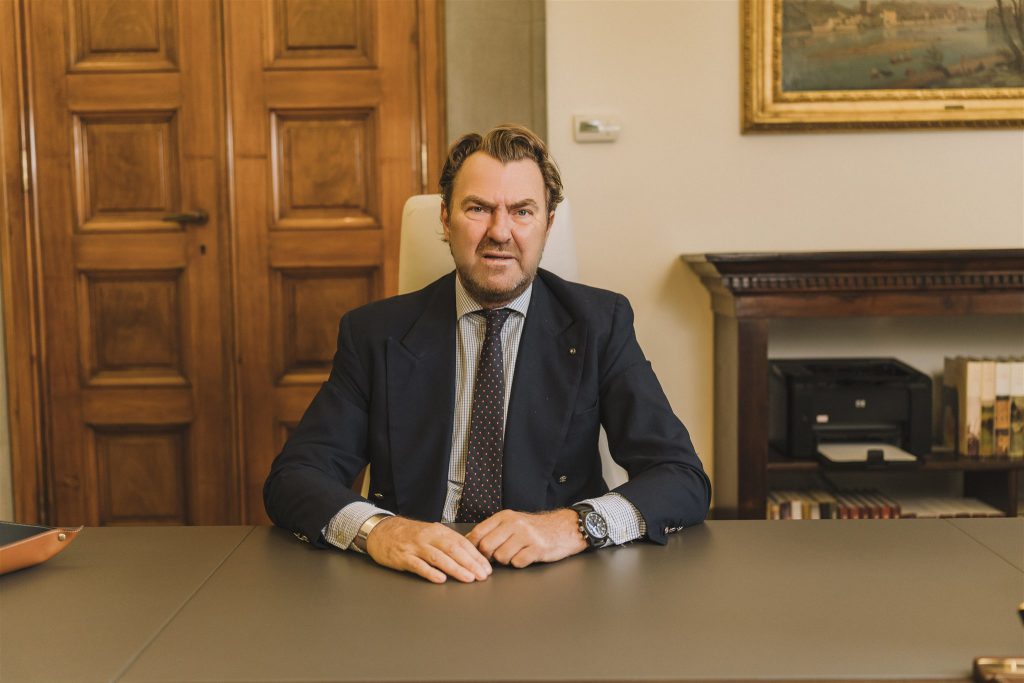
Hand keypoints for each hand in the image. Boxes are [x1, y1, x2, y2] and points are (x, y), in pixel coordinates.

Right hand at [365, 516, 491, 583]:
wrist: (382, 531)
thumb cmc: (410, 535)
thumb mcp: (430, 533)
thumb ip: (447, 543)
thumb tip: (470, 557)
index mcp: (438, 531)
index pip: (461, 543)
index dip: (476, 556)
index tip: (486, 568)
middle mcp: (428, 537)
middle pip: (453, 549)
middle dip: (470, 563)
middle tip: (482, 575)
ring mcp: (415, 547)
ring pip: (438, 557)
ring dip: (455, 569)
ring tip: (468, 578)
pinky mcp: (403, 557)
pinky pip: (418, 565)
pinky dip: (430, 572)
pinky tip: (440, 579)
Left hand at [466, 508, 587, 568]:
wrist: (563, 527)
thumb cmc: (534, 528)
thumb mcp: (512, 522)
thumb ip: (493, 530)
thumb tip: (469, 541)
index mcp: (505, 516)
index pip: (478, 533)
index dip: (473, 547)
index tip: (476, 553)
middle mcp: (514, 524)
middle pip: (486, 547)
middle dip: (489, 557)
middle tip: (496, 557)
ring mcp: (526, 536)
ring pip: (501, 557)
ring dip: (505, 561)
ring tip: (514, 554)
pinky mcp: (537, 548)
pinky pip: (517, 562)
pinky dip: (519, 563)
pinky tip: (525, 556)